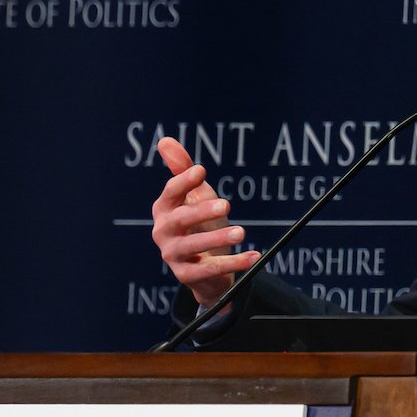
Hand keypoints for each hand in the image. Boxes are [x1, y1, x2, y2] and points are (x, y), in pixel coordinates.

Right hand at [150, 136, 258, 305]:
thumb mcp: (196, 196)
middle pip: (180, 220)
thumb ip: (183, 170)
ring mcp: (172, 255)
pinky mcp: (185, 276)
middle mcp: (163, 231)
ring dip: (216, 239)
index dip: (184, 181)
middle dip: (202, 211)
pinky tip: (253, 256)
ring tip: (241, 232)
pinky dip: (233, 263)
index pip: (171, 193)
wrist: (206, 268)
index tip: (203, 171)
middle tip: (226, 205)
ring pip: (192, 246)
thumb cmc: (200, 224)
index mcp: (164, 209)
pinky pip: (209, 270)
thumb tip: (165, 141)